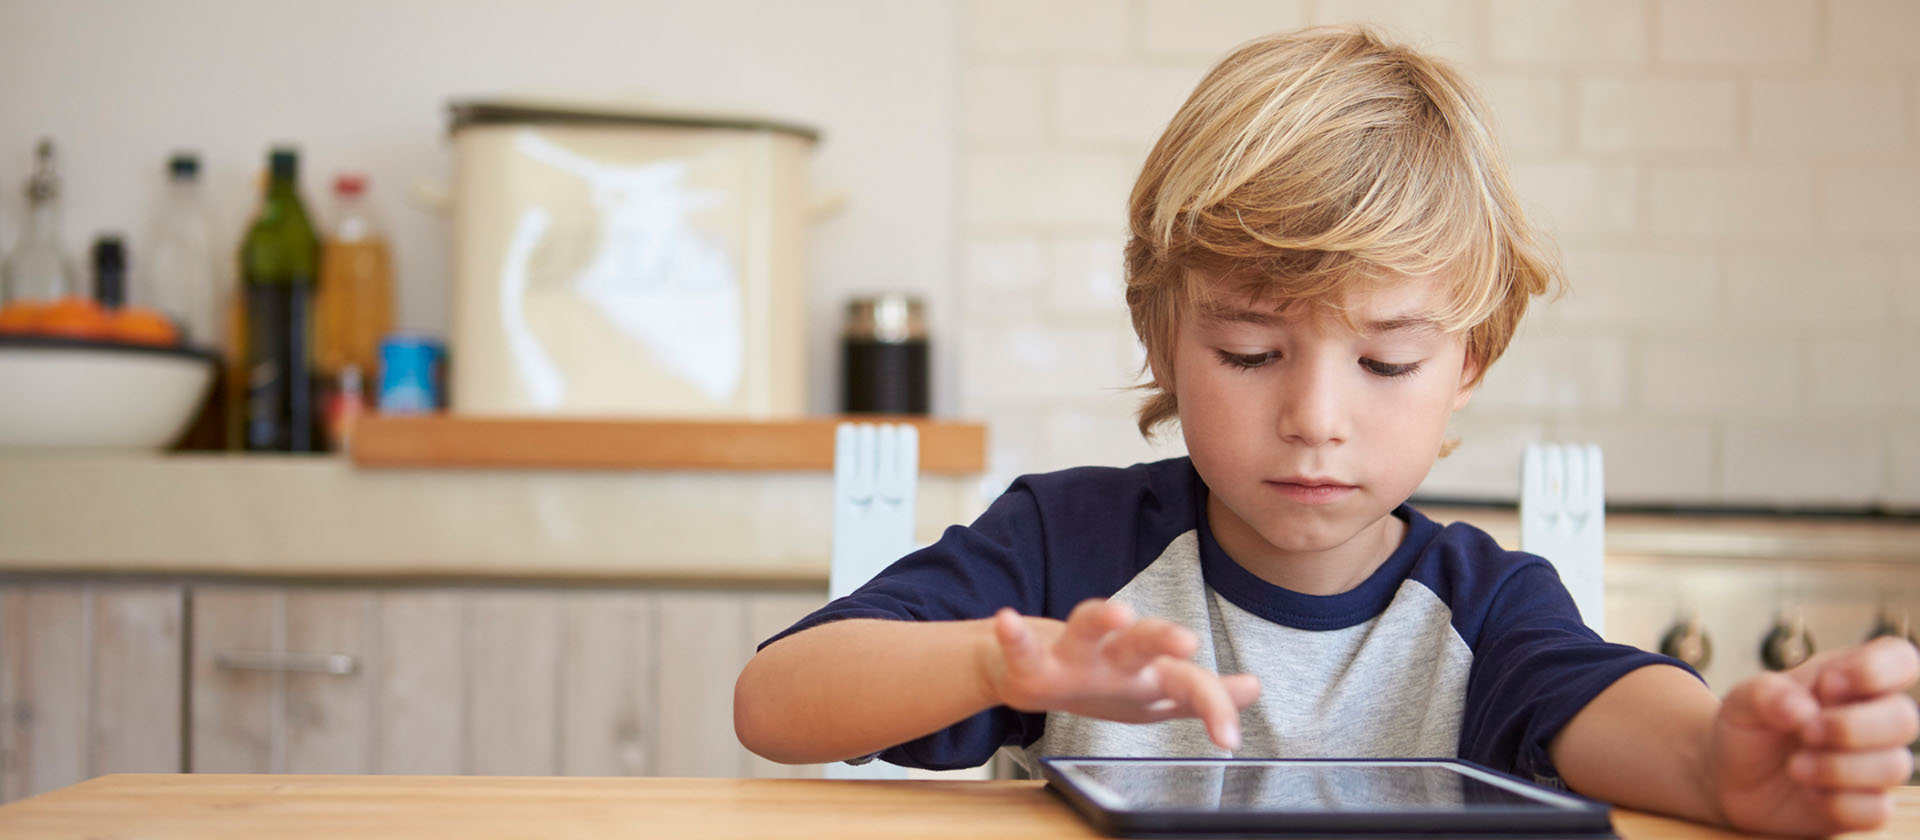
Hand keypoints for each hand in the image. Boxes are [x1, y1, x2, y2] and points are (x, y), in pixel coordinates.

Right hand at [983, 599, 1259, 749]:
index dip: (1213, 705)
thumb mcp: (1153, 691)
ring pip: (1088, 628)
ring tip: (1116, 611)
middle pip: (1143, 642)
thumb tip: (1253, 687)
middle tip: (1188, 640)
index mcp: (1147, 671)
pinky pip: (1022, 646)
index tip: (1229, 739)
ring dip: (1101, 617)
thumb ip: (1200, 691)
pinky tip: (1007, 621)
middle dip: (1163, 638)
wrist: (1029, 669)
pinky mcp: (1032, 660)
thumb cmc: (1099, 680)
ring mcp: (1073, 654)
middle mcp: (1115, 656)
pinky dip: (1013, 636)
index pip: (1188, 681)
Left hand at [1707, 635, 1918, 834]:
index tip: (1829, 684)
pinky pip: (1877, 810)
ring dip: (1838, 768)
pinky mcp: (1865, 805)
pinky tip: (1809, 794)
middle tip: (1805, 732)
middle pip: (1905, 717)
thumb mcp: (1741, 701)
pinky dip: (1838, 805)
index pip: (1899, 658)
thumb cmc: (1747, 729)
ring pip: (1895, 766)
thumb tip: (1803, 709)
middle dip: (1851, 727)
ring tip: (1795, 767)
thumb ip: (1766, 694)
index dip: (1877, 669)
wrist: (1729, 778)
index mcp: (1849, 680)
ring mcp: (1872, 764)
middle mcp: (1871, 720)